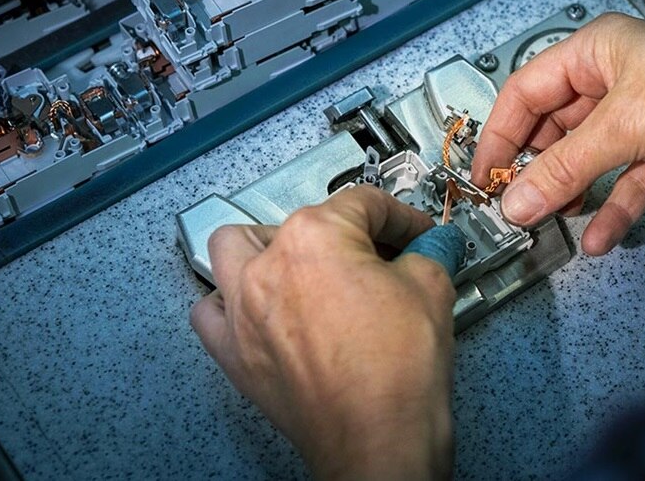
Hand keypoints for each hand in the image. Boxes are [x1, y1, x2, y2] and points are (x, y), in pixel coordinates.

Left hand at [190, 186, 456, 480]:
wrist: (379, 439)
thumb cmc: (396, 372)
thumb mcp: (432, 288)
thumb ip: (428, 254)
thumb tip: (429, 248)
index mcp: (315, 236)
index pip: (364, 204)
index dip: (401, 217)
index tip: (415, 234)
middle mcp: (268, 265)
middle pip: (301, 221)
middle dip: (343, 232)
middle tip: (378, 256)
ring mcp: (243, 310)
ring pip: (233, 250)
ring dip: (268, 248)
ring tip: (304, 266)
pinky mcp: (234, 352)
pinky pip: (212, 311)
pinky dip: (232, 303)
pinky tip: (263, 310)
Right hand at [473, 12, 644, 254]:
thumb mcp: (623, 125)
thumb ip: (564, 168)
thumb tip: (514, 206)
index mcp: (594, 51)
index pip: (527, 91)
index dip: (501, 134)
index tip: (484, 177)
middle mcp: (612, 78)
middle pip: (556, 127)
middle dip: (538, 168)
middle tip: (516, 206)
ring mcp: (640, 115)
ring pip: (589, 157)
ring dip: (571, 190)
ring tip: (551, 223)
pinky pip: (626, 181)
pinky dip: (612, 207)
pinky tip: (598, 239)